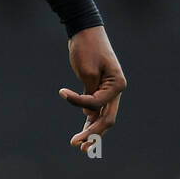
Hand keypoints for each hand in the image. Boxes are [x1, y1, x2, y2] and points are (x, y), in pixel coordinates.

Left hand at [60, 26, 126, 154]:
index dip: (79, 103)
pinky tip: (82, 133)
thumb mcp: (87, 70)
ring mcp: (109, 91)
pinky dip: (88, 121)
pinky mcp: (99, 90)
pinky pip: (96, 110)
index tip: (62, 92)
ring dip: (91, 132)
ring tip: (79, 147)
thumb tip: (89, 116)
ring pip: (102, 117)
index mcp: (117, 84)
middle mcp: (116, 90)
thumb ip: (89, 94)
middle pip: (106, 118)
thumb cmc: (87, 47)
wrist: (85, 31)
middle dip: (92, 134)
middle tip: (76, 146)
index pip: (98, 104)